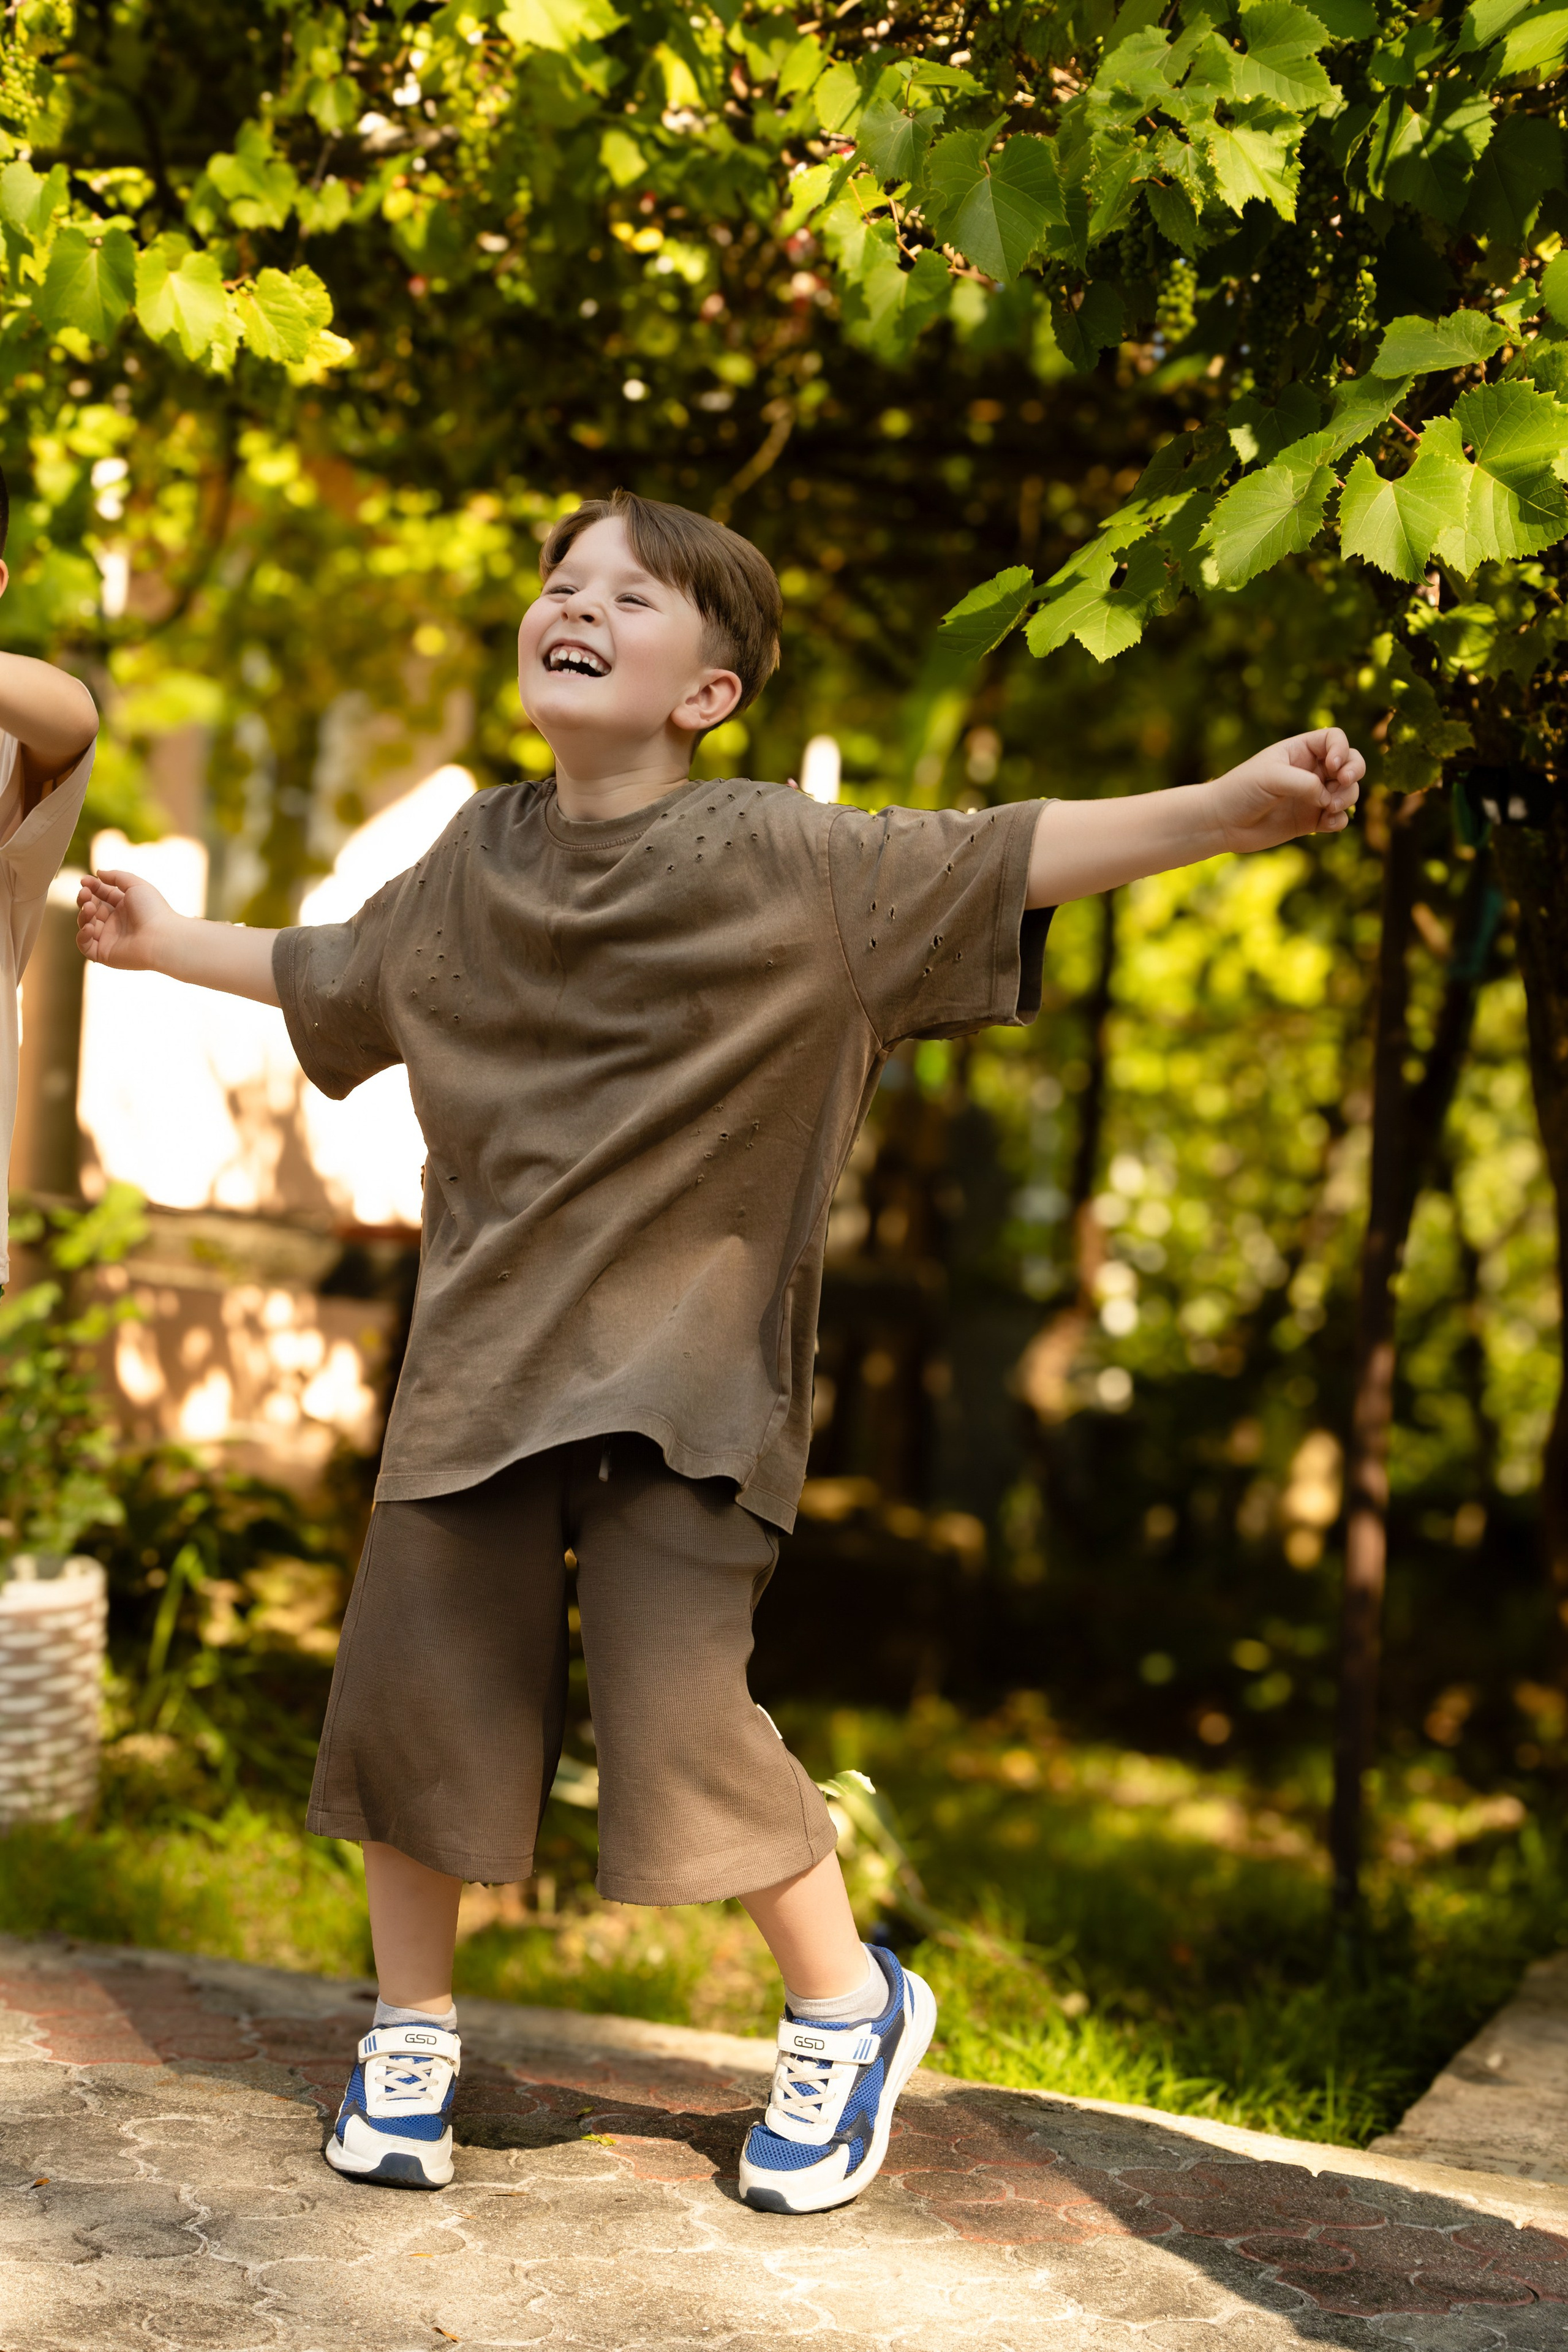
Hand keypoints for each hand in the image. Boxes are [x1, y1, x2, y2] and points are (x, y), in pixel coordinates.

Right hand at [76, 868, 176, 969]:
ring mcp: (109, 939)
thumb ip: (116, 877)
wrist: (162, 938)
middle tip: (85, 893)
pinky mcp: (105, 954)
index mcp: (124, 907)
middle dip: (85, 899)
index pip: (101, 895)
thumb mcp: (135, 885)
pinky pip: (85, 946)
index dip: (92, 887)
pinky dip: (82, 936)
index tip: (84, 880)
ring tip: (90, 908)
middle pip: (91, 909)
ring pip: (86, 925)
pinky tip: (89, 926)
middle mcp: (116, 923)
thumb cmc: (153, 910)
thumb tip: (98, 873)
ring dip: (83, 914)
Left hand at [1208, 728, 1362, 855]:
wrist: (1222, 823)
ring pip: (1348, 792)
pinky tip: (1327, 824)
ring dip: (1348, 798)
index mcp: (1300, 751)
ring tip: (1330, 808)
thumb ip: (1304, 783)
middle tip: (1343, 783)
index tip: (1332, 766)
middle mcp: (1310, 771)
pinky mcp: (1311, 820)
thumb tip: (1329, 799)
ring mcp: (1313, 796)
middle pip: (1350, 763)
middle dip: (1355, 771)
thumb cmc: (1241, 790)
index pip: (1334, 740)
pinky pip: (1338, 818)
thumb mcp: (1271, 778)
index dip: (1342, 750)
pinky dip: (1339, 821)